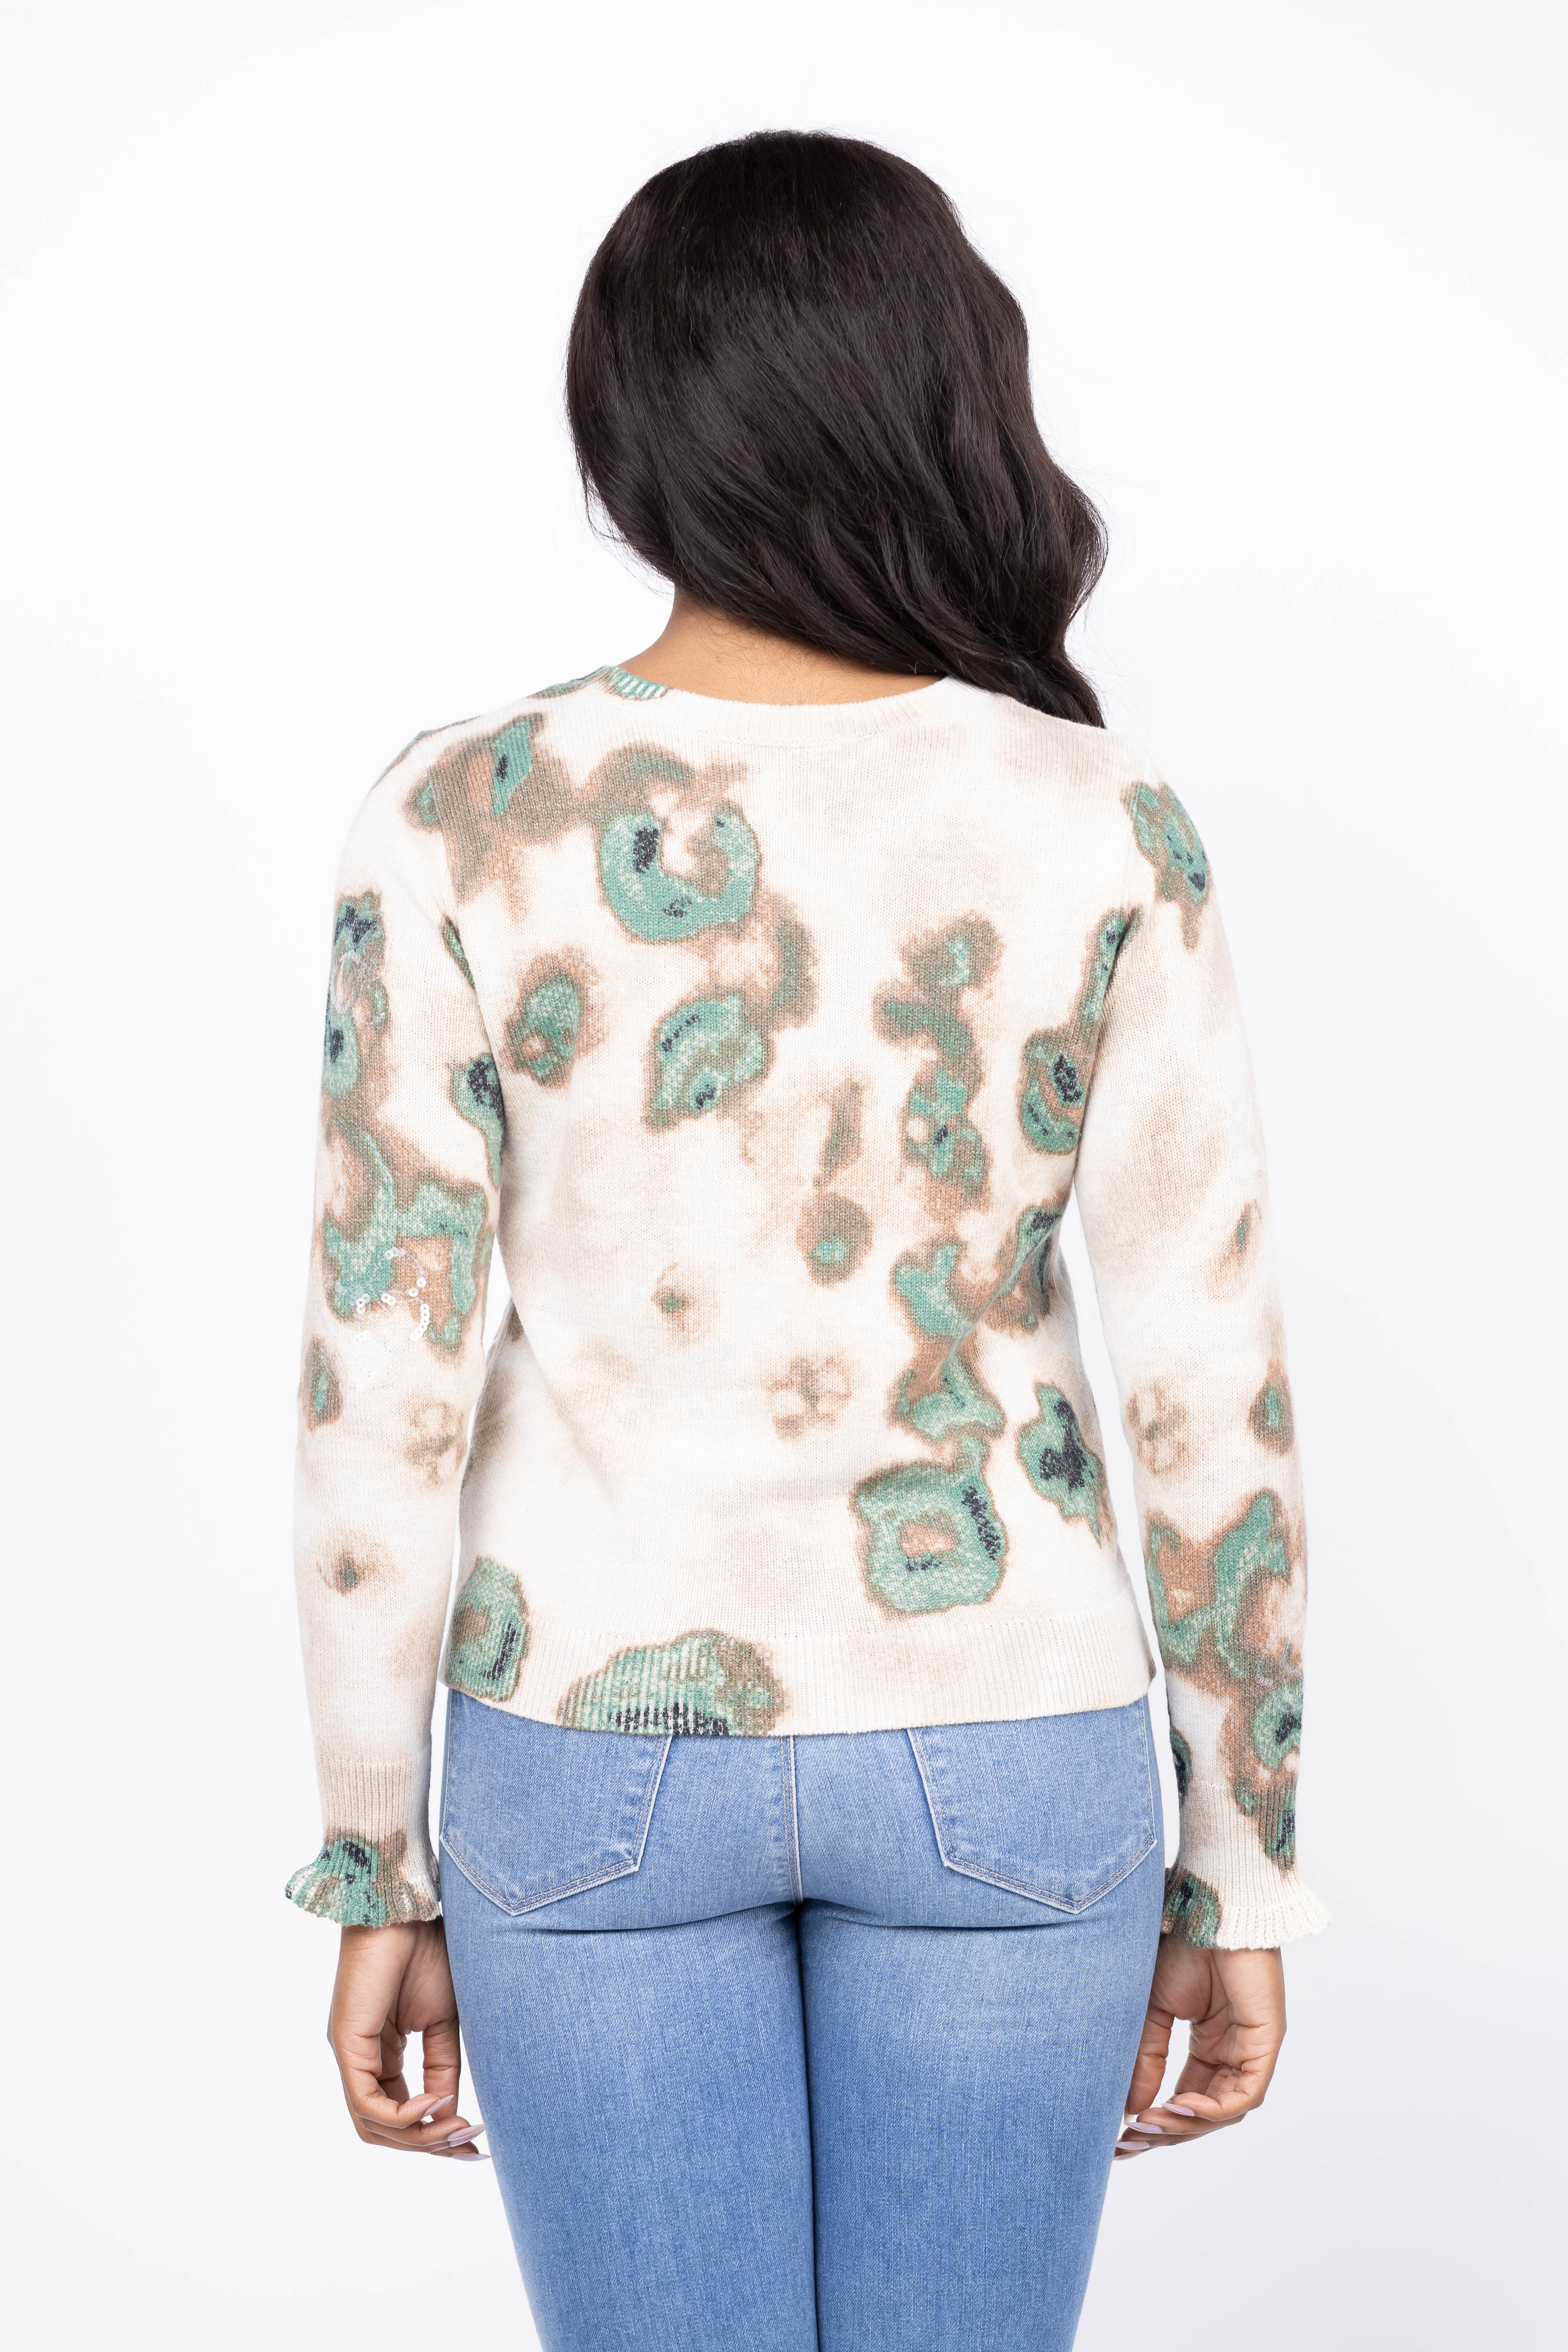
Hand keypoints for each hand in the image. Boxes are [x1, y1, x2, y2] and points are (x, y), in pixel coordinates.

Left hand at [327, 1920, 487, 2159]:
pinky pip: (366, 2102)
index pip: (398, 2114)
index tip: (474, 2142)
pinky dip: (402, 2116)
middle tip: (469, 2145)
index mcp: (381, 2055)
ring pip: (372, 2125)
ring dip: (418, 2136)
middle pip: (383, 2129)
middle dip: (427, 2144)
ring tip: (456, 2128)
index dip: (433, 2135)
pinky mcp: (347, 2045)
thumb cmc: (427, 1953)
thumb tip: (450, 2113)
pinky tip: (434, 2105)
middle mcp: (360, 2060)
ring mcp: (350, 2054)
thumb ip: (442, 2067)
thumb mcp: (444, 2023)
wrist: (408, 1911)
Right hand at [1114, 1939, 1284, 2160]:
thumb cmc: (1180, 1945)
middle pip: (1205, 2113)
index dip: (1158, 2122)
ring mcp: (1251, 2048)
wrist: (1206, 1907)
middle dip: (1168, 2131)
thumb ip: (1147, 2059)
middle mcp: (1232, 2052)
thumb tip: (1131, 2111)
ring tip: (1150, 2125)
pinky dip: (1213, 2108)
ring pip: (1225, 2111)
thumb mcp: (1152, 2009)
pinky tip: (1178, 2105)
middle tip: (1131, 2143)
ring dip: (1187, 2124)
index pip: (1187, 2099)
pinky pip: (1245, 2093)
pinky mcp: (1266, 2041)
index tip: (1123, 2138)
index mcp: (1209, 2044)